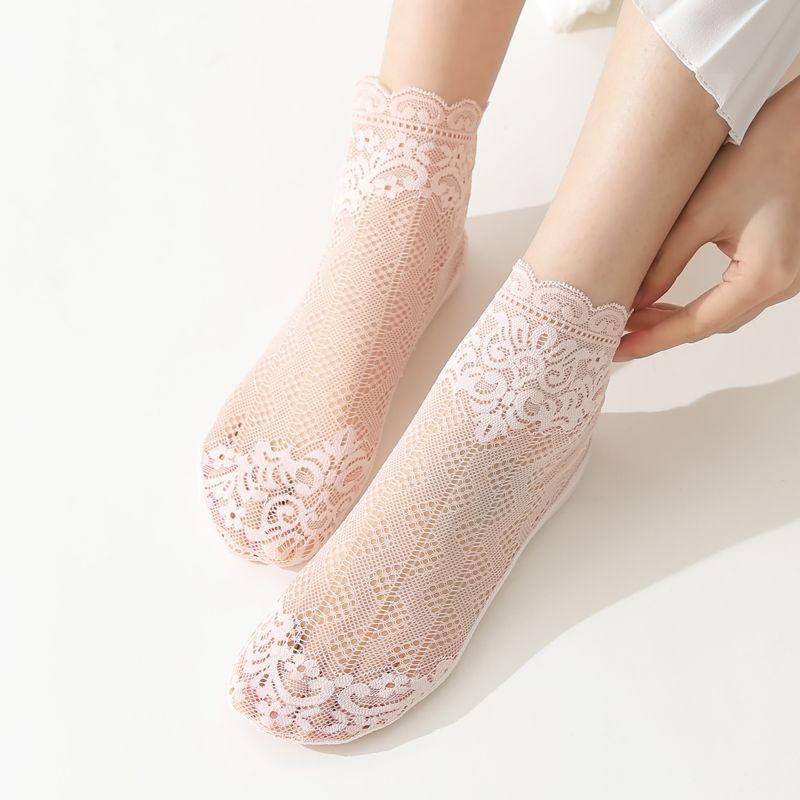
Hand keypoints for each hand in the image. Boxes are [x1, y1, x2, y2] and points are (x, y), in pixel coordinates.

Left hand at [615, 78, 799, 360]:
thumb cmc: (762, 154)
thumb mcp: (701, 212)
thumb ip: (665, 263)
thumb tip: (634, 301)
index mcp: (764, 277)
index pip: (696, 324)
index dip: (652, 339)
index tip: (618, 349)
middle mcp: (783, 286)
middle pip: (711, 325)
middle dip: (661, 331)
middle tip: (616, 334)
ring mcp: (789, 278)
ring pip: (724, 315)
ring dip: (679, 320)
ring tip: (634, 318)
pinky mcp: (785, 266)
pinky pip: (737, 299)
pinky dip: (701, 305)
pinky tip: (668, 302)